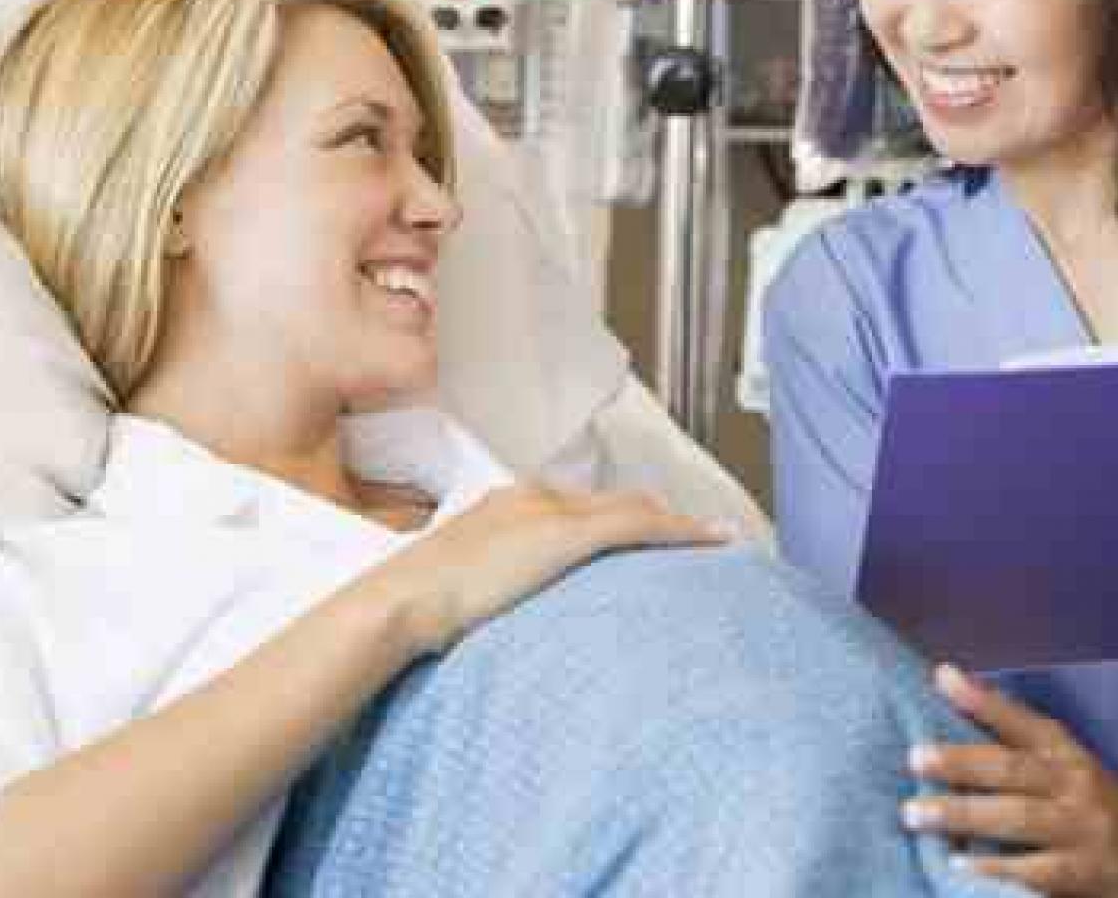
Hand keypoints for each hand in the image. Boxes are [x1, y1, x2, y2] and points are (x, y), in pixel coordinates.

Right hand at [382, 483, 724, 654]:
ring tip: (716, 539)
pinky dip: (680, 532)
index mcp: (506, 505)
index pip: (579, 507)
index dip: (619, 520)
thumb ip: (488, 590)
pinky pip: (640, 526)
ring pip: (633, 510)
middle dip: (654, 519)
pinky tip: (714, 542)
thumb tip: (498, 620)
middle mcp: (533, 497)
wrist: (400, 602)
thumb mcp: (458, 592)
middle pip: (611, 503)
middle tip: (695, 537)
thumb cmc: (415, 609)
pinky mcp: (567, 534)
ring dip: (676, 525)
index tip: (647, 537)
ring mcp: (550, 512)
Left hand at [904, 664, 1117, 896]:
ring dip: (965, 814)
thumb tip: (950, 686)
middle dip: (961, 763)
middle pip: (1012, 769)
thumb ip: (1015, 739)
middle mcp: (1076, 786)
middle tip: (914, 759)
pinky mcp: (1087, 875)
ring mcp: (1083, 831)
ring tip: (917, 813)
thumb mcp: (1065, 768)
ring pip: (1019, 818)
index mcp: (1065, 755)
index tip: (942, 677)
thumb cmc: (1091, 807)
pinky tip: (961, 870)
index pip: (1022, 722)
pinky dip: (998, 870)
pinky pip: (1038, 872)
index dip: (984, 699)